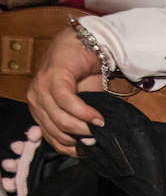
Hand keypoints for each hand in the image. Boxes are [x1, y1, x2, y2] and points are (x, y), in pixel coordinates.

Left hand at [27, 27, 104, 156]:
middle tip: (99, 140)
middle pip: (55, 131)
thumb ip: (80, 122)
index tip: (90, 150)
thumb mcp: (84, 105)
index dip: (71, 149)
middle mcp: (35, 98)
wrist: (88, 45)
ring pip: (59, 119)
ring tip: (100, 126)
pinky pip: (66, 101)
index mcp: (40, 108)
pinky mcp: (54, 76)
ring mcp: (41, 87)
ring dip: (82, 127)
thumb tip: (91, 144)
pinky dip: (84, 112)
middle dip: (78, 139)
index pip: (51, 138)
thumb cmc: (87, 76)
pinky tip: (97, 117)